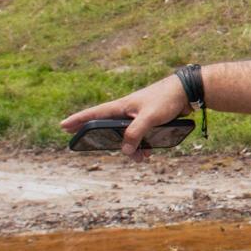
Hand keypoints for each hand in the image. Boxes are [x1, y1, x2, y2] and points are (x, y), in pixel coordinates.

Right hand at [60, 76, 187, 159]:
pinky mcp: (150, 120)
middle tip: (88, 145)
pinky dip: (143, 145)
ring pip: (128, 135)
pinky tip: (149, 153)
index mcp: (122, 106)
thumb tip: (125, 150)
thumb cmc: (166, 99)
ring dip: (132, 148)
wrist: (188, 92)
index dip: (78, 119)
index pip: (95, 113)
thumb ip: (135, 133)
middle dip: (103, 139)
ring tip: (141, 159)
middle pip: (109, 128)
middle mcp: (127, 110)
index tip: (63, 125)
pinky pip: (141, 136)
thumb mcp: (149, 117)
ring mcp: (138, 115)